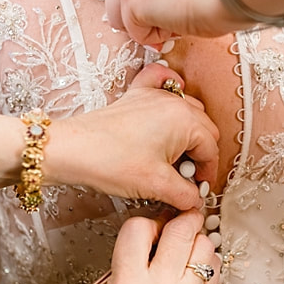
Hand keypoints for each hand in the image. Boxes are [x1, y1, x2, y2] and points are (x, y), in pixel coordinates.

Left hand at [49, 64, 219, 210]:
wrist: (72, 150)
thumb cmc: (110, 162)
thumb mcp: (156, 185)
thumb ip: (185, 194)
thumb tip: (195, 199)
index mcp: (185, 120)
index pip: (211, 150)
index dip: (206, 175)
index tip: (197, 191)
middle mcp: (173, 102)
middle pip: (203, 130)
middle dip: (198, 157)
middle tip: (183, 180)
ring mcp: (153, 96)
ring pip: (187, 111)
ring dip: (188, 134)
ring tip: (172, 159)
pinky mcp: (135, 98)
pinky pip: (161, 83)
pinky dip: (170, 89)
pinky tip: (169, 103)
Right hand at [80, 210, 219, 283]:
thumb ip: (123, 264)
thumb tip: (148, 237)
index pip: (139, 228)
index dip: (140, 224)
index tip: (141, 232)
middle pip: (182, 230)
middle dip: (176, 219)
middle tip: (171, 224)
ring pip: (206, 246)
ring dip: (193, 240)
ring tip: (180, 251)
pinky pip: (214, 271)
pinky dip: (204, 262)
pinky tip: (188, 270)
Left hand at [106, 0, 247, 43]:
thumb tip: (148, 11)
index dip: (146, 6)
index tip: (166, 8)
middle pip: (115, 5)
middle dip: (141, 19)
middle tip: (171, 18)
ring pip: (122, 22)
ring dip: (149, 28)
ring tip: (178, 17)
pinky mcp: (131, 1)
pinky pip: (137, 35)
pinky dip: (157, 37)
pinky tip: (179, 21)